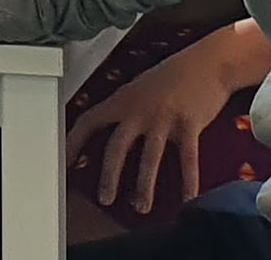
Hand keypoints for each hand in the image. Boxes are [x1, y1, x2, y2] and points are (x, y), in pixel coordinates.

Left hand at [66, 33, 240, 213]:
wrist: (207, 63)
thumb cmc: (172, 76)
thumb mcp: (139, 88)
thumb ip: (125, 108)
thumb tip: (109, 128)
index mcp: (122, 101)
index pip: (89, 121)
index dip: (73, 142)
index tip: (63, 161)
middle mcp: (138, 111)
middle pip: (116, 147)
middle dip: (108, 176)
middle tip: (104, 199)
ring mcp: (163, 119)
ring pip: (149, 158)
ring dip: (144, 186)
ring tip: (140, 207)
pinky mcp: (189, 125)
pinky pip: (187, 159)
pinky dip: (188, 182)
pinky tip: (189, 199)